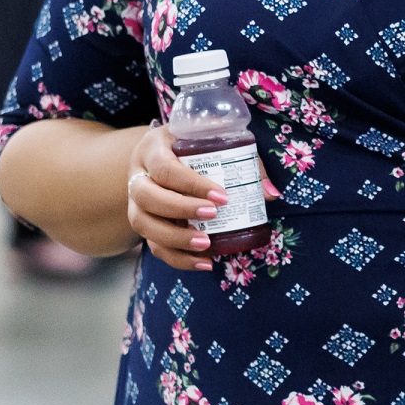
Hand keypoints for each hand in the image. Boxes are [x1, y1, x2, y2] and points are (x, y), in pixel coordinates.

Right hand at [125, 124, 235, 270]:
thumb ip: (244, 162)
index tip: (222, 196)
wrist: (166, 153)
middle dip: (181, 209)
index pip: (165, 168)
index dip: (191, 184)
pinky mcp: (144, 223)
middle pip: (147, 196)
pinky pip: (153, 245)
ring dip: (175, 238)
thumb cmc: (195, 146)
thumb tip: (270, 195)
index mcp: (153, 148)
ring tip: (206, 244)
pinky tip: (203, 263)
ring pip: (143, 224)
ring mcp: (135, 201)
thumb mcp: (215, 142)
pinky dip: (177, 258)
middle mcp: (137, 175)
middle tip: (213, 214)